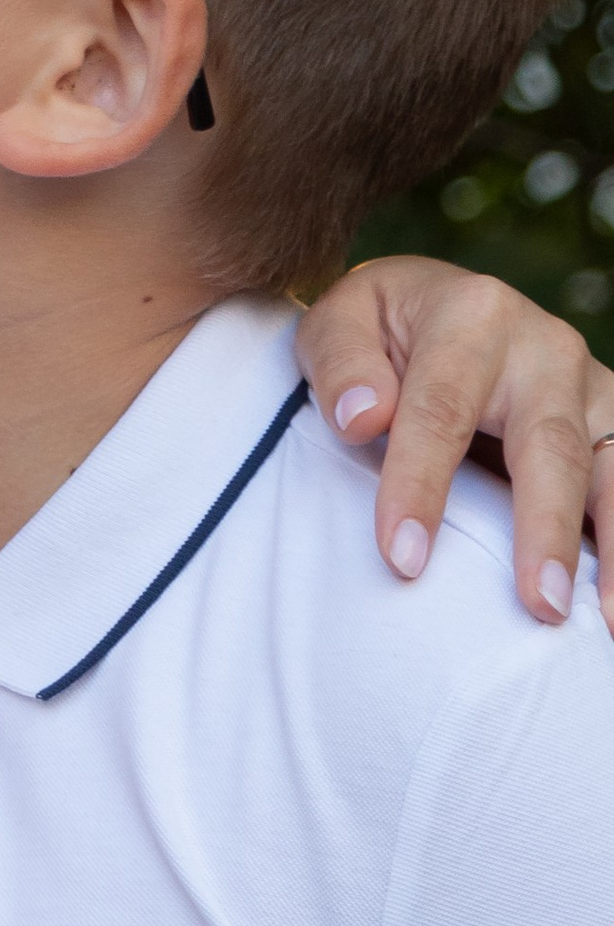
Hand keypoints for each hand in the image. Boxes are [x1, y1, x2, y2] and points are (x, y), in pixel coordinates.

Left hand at [296, 257, 613, 628]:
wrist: (434, 304)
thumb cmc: (379, 329)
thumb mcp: (338, 322)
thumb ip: (341, 363)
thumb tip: (364, 418)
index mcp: (473, 315)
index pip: (442, 410)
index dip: (420, 486)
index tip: (402, 558)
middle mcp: (546, 348)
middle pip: (549, 446)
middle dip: (544, 529)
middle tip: (539, 605)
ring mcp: (590, 387)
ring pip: (613, 470)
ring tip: (607, 621)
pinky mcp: (612, 421)